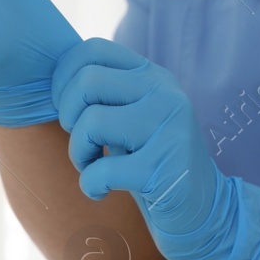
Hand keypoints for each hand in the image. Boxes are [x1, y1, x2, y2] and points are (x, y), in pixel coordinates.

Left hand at [51, 38, 259, 259]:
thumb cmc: (152, 163)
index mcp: (154, 77)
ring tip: (92, 167)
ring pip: (91, 122)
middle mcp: (165, 94)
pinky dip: (90, 185)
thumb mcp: (131, 118)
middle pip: (88, 81)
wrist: (203, 210)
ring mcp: (169, 129)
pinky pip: (101, 170)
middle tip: (82, 142)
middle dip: (68, 116)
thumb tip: (56, 79)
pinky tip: (103, 192)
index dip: (64, 78)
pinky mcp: (163, 168)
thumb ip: (105, 95)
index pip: (94, 50)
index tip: (68, 109)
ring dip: (78, 153)